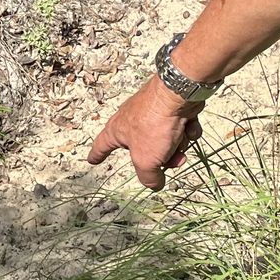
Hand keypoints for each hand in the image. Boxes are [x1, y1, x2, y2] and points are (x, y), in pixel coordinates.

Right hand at [86, 76, 204, 189]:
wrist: (177, 95)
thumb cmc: (154, 125)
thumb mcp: (146, 160)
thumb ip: (149, 178)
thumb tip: (155, 184)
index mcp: (117, 131)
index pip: (102, 146)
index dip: (97, 155)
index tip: (92, 160)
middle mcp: (131, 120)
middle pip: (145, 150)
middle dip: (162, 158)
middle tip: (170, 159)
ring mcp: (151, 114)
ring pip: (165, 141)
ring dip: (177, 144)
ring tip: (180, 139)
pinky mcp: (170, 108)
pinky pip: (179, 128)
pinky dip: (186, 129)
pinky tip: (188, 125)